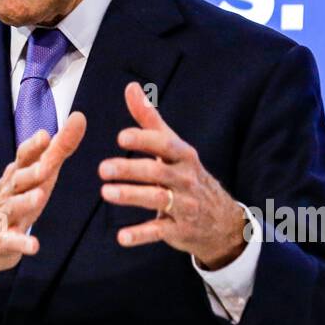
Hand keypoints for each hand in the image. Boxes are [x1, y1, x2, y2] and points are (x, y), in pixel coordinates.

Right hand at [0, 111, 86, 296]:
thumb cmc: (15, 199)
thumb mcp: (37, 174)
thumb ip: (58, 149)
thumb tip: (79, 118)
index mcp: (19, 174)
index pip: (25, 156)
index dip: (34, 146)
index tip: (45, 134)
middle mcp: (10, 191)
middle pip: (20, 179)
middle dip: (32, 171)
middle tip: (47, 165)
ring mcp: (3, 215)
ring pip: (14, 207)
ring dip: (26, 202)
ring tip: (39, 197)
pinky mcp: (0, 239)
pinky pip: (11, 241)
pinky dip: (21, 243)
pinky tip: (34, 245)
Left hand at [100, 82, 247, 269]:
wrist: (222, 220)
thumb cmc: (187, 176)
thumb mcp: (173, 147)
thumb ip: (149, 119)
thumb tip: (131, 87)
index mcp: (184, 156)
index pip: (165, 145)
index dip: (144, 140)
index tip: (121, 137)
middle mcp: (186, 179)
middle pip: (157, 172)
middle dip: (130, 170)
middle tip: (102, 168)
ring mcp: (184, 205)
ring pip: (157, 199)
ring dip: (131, 196)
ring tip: (106, 193)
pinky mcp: (179, 230)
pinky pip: (159, 231)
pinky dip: (141, 234)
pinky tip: (121, 237)